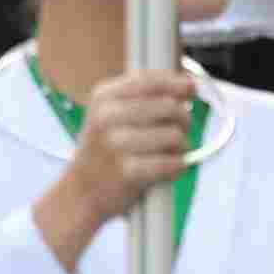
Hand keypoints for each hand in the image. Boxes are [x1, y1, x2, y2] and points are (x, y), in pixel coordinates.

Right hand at [42, 68, 202, 257]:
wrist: (81, 192)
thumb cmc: (104, 151)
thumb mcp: (109, 113)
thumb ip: (143, 96)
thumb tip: (188, 85)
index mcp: (103, 97)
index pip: (151, 81)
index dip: (177, 83)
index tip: (191, 89)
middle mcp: (107, 117)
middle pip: (169, 106)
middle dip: (183, 119)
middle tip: (179, 131)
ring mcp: (116, 144)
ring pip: (175, 136)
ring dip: (182, 147)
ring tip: (169, 153)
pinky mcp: (128, 172)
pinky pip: (172, 163)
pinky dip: (178, 167)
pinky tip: (169, 169)